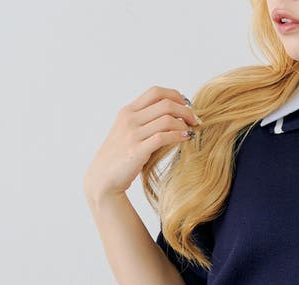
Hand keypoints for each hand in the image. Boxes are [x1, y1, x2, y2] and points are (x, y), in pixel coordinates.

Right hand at [83, 85, 202, 203]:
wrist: (103, 177)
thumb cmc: (120, 156)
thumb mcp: (128, 132)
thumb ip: (145, 122)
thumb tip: (171, 117)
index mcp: (128, 111)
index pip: (155, 92)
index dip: (175, 95)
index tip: (187, 105)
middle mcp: (129, 119)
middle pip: (165, 103)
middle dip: (185, 110)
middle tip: (195, 120)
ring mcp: (132, 134)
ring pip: (166, 119)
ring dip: (184, 124)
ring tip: (191, 131)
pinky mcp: (137, 151)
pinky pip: (162, 137)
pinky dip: (177, 136)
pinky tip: (185, 139)